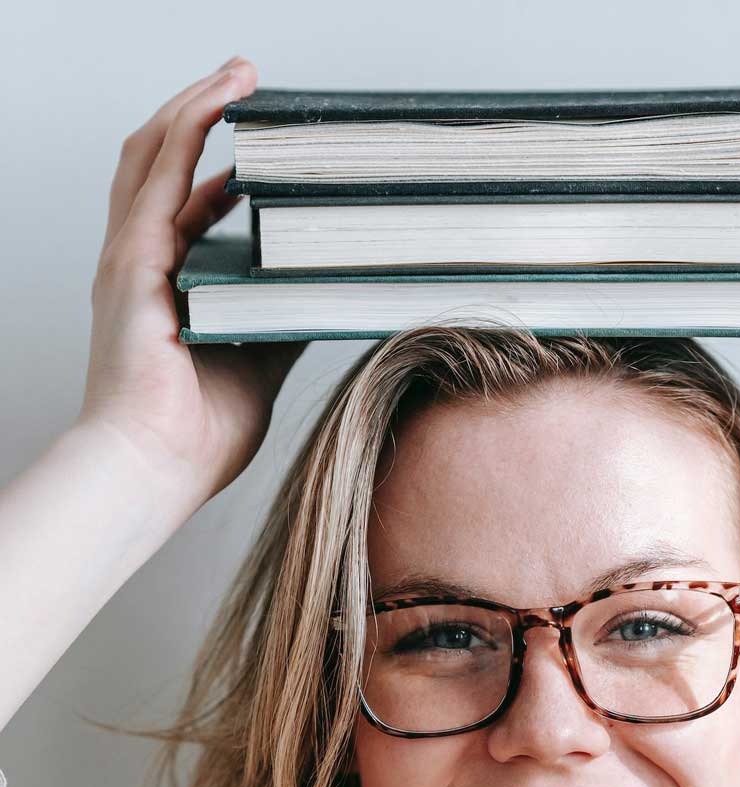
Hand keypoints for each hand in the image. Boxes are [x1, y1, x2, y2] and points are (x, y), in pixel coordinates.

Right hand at [78, 58, 306, 507]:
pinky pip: (160, 173)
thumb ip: (280, 325)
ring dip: (196, 105)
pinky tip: (218, 100)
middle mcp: (144, 265)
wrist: (155, 470)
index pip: (189, 209)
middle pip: (165, 165)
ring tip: (239, 76)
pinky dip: (189, 128)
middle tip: (250, 87)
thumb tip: (319, 297)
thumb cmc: (196, 438)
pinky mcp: (134, 259)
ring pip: (156, 154)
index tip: (266, 151)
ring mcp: (133, 258)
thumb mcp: (260, 367)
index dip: (222, 171)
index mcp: (168, 290)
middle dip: (203, 117)